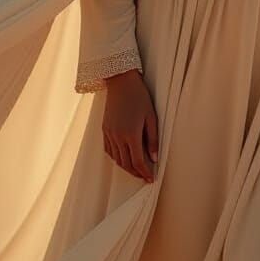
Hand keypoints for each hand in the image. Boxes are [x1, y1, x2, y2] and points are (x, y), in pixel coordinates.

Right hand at [103, 69, 158, 183]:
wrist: (121, 82)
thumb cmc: (139, 97)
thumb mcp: (151, 117)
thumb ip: (153, 139)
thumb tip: (154, 158)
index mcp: (131, 134)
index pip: (137, 162)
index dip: (144, 173)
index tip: (151, 178)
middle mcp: (118, 137)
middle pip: (126, 164)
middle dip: (136, 173)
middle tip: (145, 176)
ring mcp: (109, 133)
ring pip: (116, 159)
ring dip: (126, 167)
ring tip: (136, 169)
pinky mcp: (105, 129)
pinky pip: (109, 150)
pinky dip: (116, 158)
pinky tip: (123, 158)